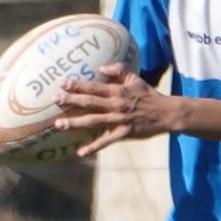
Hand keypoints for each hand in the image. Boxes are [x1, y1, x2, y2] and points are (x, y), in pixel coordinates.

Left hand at [53, 64, 173, 156]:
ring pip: (93, 121)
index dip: (78, 84)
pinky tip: (80, 152)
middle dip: (71, 101)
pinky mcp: (124, 133)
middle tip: (54, 99)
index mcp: (118, 90)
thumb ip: (119, 70)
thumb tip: (101, 68)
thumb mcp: (135, 78)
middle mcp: (116, 104)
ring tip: (58, 125)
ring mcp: (119, 120)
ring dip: (75, 123)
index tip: (63, 83)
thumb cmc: (149, 95)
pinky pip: (106, 141)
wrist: (166, 113)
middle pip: (90, 102)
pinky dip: (93, 147)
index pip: (94, 86)